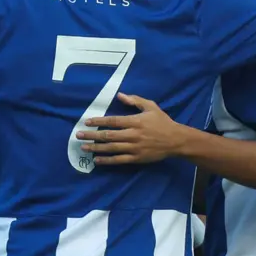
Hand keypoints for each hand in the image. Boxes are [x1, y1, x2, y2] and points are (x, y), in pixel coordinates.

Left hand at [75, 93, 189, 165]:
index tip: (87, 121)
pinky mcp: (136, 158)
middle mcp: (133, 135)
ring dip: (96, 148)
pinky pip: (119, 160)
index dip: (98, 121)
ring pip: (111, 148)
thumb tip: (120, 95)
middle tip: (79, 135)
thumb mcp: (151, 107)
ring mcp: (134, 148)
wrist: (176, 140)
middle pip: (108, 135)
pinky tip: (97, 160)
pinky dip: (107, 160)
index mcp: (135, 121)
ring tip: (84, 147)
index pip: (113, 121)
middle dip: (92, 135)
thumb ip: (135, 101)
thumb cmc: (162, 122)